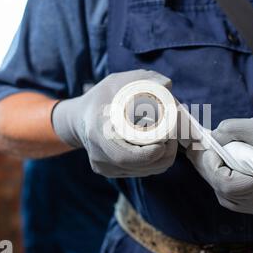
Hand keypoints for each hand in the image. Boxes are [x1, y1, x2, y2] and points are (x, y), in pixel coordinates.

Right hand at [52, 70, 177, 177]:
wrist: (79, 118)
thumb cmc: (101, 98)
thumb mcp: (118, 81)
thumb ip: (143, 79)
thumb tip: (167, 86)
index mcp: (97, 132)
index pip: (124, 155)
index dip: (148, 154)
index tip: (165, 142)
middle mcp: (99, 155)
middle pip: (140, 166)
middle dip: (164, 155)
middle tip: (173, 137)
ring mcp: (104, 167)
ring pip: (144, 172)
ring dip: (162, 159)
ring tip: (168, 141)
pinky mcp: (111, 172)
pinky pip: (140, 172)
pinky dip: (153, 163)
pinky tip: (156, 149)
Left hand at [186, 118, 252, 214]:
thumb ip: (231, 129)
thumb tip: (210, 138)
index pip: (229, 185)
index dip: (213, 167)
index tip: (210, 148)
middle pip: (220, 188)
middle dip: (205, 165)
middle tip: (196, 146)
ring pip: (219, 190)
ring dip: (208, 170)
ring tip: (203, 152)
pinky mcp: (246, 205)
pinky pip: (222, 192)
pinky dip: (214, 176)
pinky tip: (213, 162)